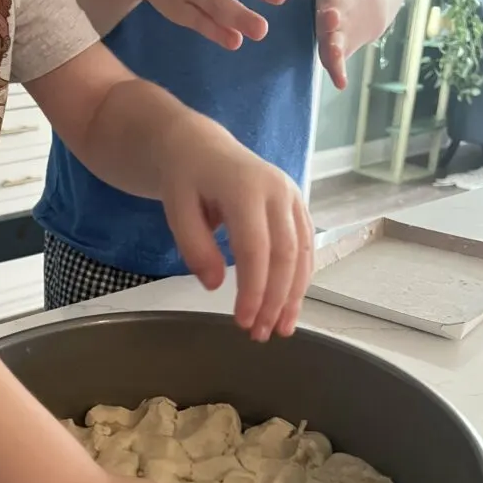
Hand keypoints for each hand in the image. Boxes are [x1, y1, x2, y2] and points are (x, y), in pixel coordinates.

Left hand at [161, 123, 312, 339]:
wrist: (202, 147)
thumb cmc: (186, 179)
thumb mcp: (176, 209)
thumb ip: (194, 246)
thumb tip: (216, 284)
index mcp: (245, 188)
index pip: (255, 248)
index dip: (253, 290)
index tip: (244, 321)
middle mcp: (278, 190)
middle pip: (286, 254)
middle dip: (276, 300)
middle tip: (262, 334)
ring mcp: (293, 197)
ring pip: (303, 253)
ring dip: (294, 295)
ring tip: (281, 329)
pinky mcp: (298, 206)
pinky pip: (306, 247)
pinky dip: (300, 279)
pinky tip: (289, 305)